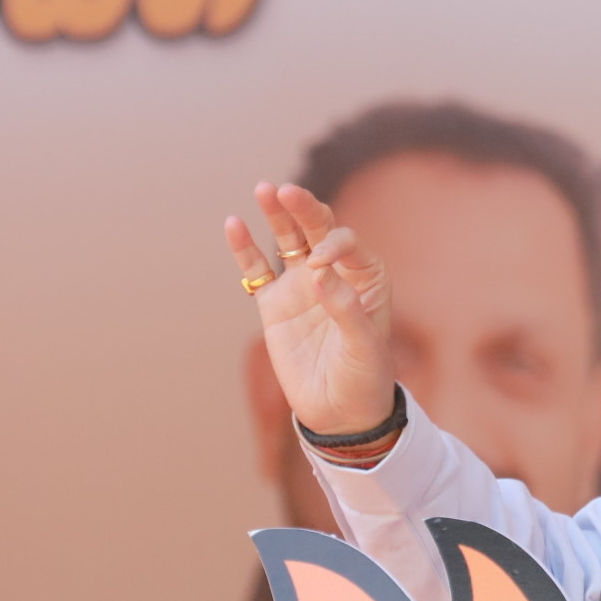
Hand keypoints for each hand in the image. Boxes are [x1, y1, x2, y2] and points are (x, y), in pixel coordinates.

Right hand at [224, 182, 397, 435]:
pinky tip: (234, 224)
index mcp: (366, 278)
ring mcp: (302, 286)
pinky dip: (245, 248)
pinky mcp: (274, 304)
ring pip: (287, 241)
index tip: (318, 265)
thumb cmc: (365, 377)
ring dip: (277, 215)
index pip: (347, 244)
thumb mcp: (364, 347)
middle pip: (318, 230)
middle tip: (285, 190)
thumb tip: (318, 273)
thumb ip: (345, 309)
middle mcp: (334, 274)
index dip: (333, 245)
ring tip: (264, 189)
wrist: (341, 411)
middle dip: (304, 208)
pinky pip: (257, 270)